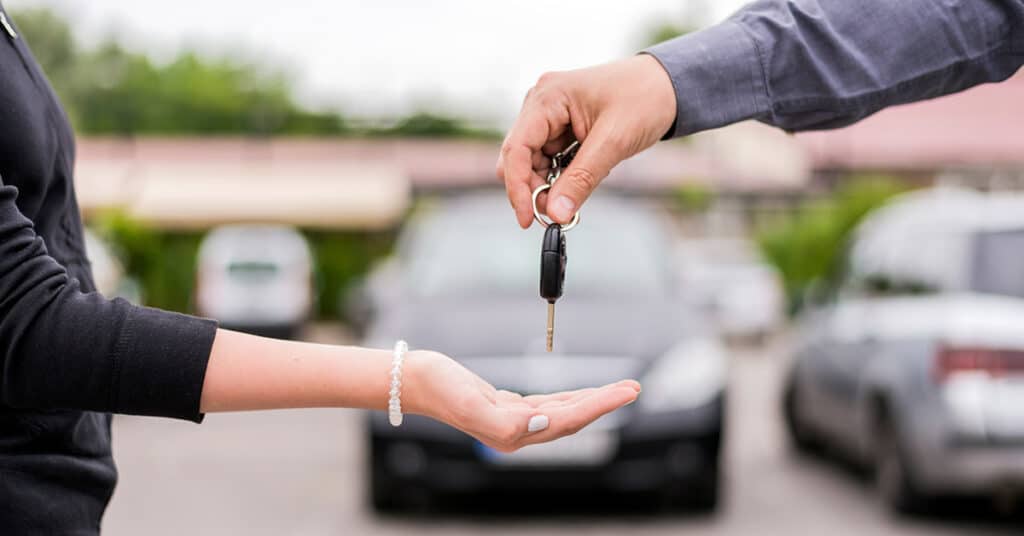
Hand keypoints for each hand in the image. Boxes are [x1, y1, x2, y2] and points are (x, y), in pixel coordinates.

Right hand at [403, 350, 640, 452]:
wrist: (416, 381)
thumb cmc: (440, 388)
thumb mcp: (470, 403)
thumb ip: (506, 421)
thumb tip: (542, 423)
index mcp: (514, 434)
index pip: (569, 420)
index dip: (600, 405)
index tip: (626, 391)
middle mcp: (518, 432)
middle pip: (573, 417)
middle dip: (605, 402)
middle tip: (634, 387)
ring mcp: (514, 421)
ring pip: (564, 411)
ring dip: (592, 399)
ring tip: (619, 388)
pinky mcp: (508, 408)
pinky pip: (549, 404)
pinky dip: (570, 397)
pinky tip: (581, 394)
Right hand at [497, 55, 676, 228]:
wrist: (670, 85)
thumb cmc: (645, 98)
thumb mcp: (613, 142)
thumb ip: (581, 179)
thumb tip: (556, 213)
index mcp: (548, 96)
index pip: (517, 148)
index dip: (518, 186)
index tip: (528, 218)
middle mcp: (542, 103)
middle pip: (520, 157)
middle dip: (532, 188)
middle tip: (554, 215)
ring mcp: (551, 115)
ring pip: (534, 162)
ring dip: (547, 186)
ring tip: (570, 202)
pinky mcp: (563, 127)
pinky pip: (551, 159)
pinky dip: (560, 177)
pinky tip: (577, 184)